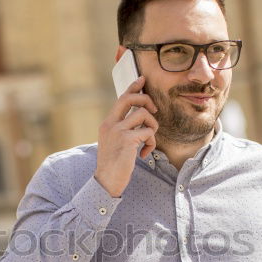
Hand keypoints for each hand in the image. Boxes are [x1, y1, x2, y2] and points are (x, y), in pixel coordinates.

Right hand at [95, 76, 158, 197]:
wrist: (106, 181)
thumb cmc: (114, 164)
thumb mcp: (115, 143)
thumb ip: (124, 130)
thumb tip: (142, 119)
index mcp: (107, 123)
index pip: (121, 99)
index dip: (133, 87)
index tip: (142, 79)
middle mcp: (110, 124)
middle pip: (130, 98)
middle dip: (146, 99)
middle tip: (154, 111)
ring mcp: (118, 131)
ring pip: (144, 114)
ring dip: (153, 127)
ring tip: (149, 141)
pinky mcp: (127, 140)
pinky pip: (148, 132)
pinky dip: (151, 143)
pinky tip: (144, 154)